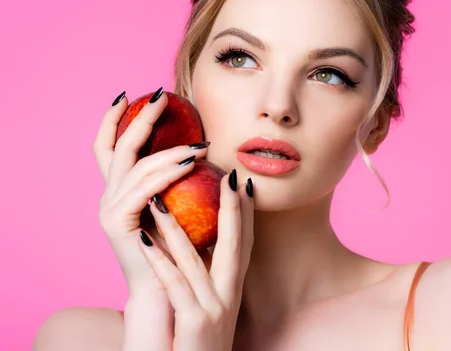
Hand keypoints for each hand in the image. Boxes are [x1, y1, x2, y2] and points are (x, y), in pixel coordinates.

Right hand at [93, 88, 209, 295]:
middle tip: (161, 95)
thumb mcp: (177, 207)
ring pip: (137, 165)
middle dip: (140, 118)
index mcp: (121, 190)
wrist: (167, 291)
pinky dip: (168, 173)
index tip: (130, 95)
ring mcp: (110, 207)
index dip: (115, 120)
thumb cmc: (179, 249)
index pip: (110, 147)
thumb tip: (202, 148)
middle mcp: (110, 195)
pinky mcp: (117, 221)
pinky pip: (145, 189)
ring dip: (169, 149)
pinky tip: (190, 163)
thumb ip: (178, 180)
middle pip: (119, 147)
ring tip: (199, 143)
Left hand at [138, 169, 254, 350]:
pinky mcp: (194, 322)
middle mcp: (229, 294)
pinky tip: (143, 239)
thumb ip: (210, 271)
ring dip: (177, 228)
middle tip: (228, 176)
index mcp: (233, 286)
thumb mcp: (213, 301)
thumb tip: (203, 239)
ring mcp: (213, 307)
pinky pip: (173, 285)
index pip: (245, 242)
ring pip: (195, 260)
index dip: (247, 212)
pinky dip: (159, 260)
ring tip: (161, 199)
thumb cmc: (199, 336)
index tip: (244, 183)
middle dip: (233, 209)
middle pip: (234, 244)